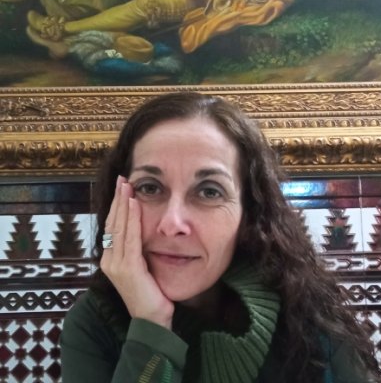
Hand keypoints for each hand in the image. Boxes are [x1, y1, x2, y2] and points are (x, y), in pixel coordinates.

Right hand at [100, 175, 173, 328]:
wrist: (153, 319)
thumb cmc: (150, 293)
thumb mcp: (141, 267)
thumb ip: (137, 249)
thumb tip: (142, 229)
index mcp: (111, 259)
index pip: (113, 226)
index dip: (117, 206)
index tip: (122, 188)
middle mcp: (109, 260)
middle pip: (113, 223)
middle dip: (117, 199)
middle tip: (122, 179)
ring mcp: (116, 264)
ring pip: (119, 227)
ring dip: (123, 203)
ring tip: (127, 185)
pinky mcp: (127, 268)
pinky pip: (130, 237)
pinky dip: (131, 218)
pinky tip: (134, 203)